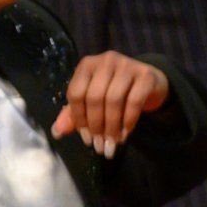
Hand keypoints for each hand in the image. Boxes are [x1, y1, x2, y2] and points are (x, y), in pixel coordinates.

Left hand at [50, 52, 169, 157]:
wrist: (149, 83)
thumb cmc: (115, 91)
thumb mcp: (92, 101)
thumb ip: (74, 115)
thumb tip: (57, 132)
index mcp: (87, 65)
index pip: (76, 93)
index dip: (79, 119)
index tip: (86, 139)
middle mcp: (105, 61)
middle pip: (94, 97)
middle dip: (96, 126)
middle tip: (100, 145)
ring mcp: (127, 65)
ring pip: (113, 99)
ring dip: (112, 127)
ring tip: (112, 143)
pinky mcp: (146, 75)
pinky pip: (134, 101)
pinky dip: (128, 121)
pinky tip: (125, 133)